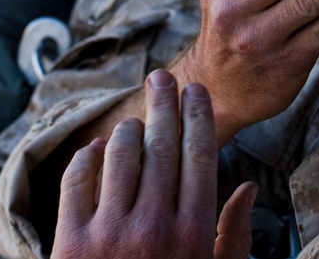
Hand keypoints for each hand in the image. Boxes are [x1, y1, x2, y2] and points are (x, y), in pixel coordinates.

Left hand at [53, 69, 256, 258]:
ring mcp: (109, 232)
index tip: (194, 92)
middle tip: (160, 78)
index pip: (199, 156)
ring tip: (134, 121)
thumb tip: (249, 189)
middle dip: (163, 103)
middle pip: (161, 145)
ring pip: (120, 154)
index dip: (197, 116)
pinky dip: (87, 157)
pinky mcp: (70, 240)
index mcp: (193, 235)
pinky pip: (77, 179)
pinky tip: (97, 149)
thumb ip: (233, 236)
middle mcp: (153, 226)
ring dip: (128, 129)